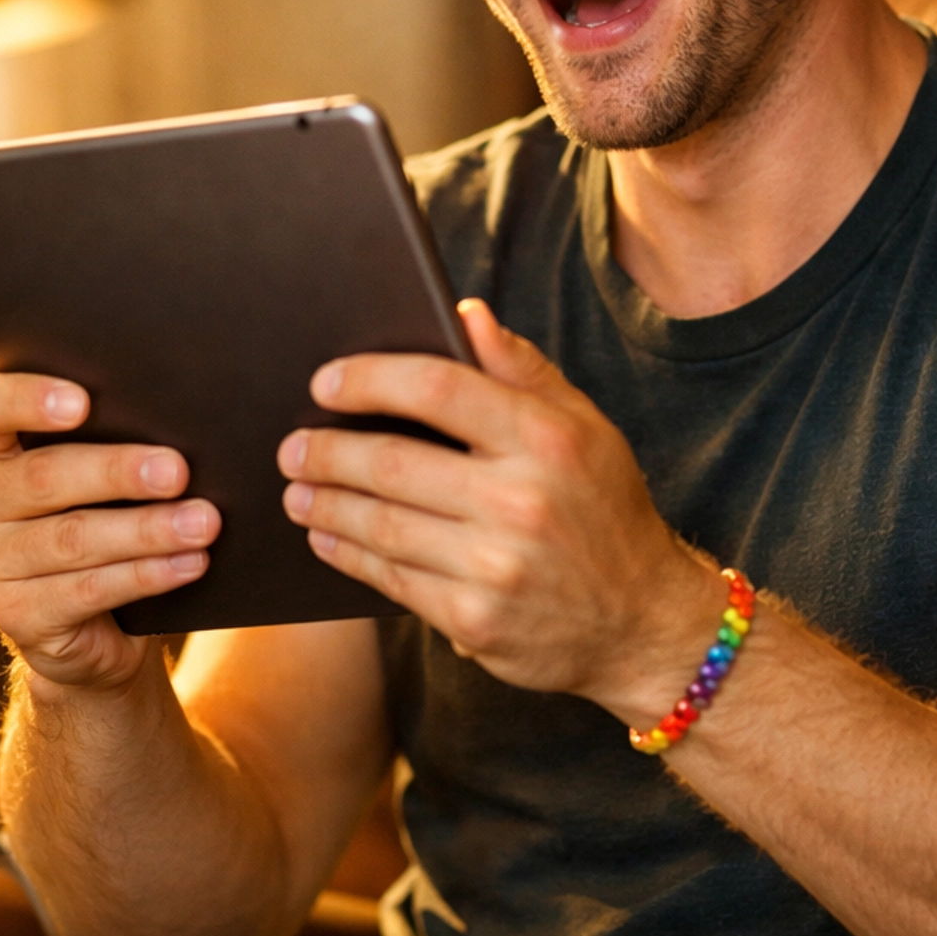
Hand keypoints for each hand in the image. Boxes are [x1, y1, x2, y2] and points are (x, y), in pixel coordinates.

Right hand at [0, 374, 219, 690]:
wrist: (94, 624)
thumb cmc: (103, 519)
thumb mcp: (95, 477)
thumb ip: (110, 440)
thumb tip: (174, 425)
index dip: (24, 399)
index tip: (83, 401)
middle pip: (42, 477)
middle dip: (116, 472)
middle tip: (177, 471)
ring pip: (71, 538)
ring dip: (146, 529)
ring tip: (202, 522)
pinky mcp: (17, 616)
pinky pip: (86, 591)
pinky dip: (146, 574)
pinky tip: (188, 563)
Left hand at [278, 300, 721, 720]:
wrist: (644, 623)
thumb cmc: (606, 511)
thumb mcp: (585, 429)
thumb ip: (523, 370)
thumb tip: (465, 313)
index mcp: (547, 438)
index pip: (437, 387)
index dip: (370, 379)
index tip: (326, 382)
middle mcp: (521, 500)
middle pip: (391, 461)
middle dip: (326, 451)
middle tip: (292, 446)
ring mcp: (495, 566)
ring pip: (379, 524)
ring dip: (324, 505)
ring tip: (297, 491)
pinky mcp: (474, 621)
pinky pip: (390, 578)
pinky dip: (348, 554)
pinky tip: (328, 538)